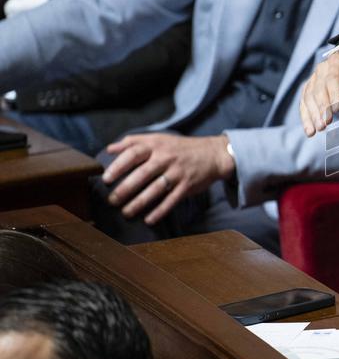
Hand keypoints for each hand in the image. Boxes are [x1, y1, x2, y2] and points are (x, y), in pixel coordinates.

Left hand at [102, 133, 235, 224]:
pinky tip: (149, 220)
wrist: (213, 154)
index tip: (106, 179)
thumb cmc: (181, 147)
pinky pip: (172, 200)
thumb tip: (109, 148)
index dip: (118, 166)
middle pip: (142, 174)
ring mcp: (178, 172)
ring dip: (139, 202)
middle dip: (125, 188)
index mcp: (156, 145)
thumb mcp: (159, 138)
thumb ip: (134, 142)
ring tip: (126, 212)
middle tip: (112, 200)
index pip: (133, 154)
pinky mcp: (187, 185)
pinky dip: (160, 211)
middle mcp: (166, 158)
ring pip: (155, 189)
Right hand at [299, 44, 338, 136]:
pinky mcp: (308, 88)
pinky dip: (306, 117)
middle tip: (326, 124)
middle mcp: (322, 69)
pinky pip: (304, 103)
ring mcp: (313, 78)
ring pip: (308, 97)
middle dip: (322, 108)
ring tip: (318, 129)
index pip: (333, 78)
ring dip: (312, 115)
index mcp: (337, 62)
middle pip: (319, 89)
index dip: (333, 94)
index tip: (336, 110)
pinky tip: (310, 130)